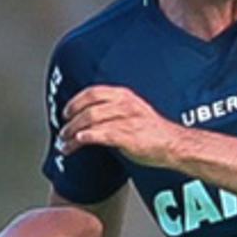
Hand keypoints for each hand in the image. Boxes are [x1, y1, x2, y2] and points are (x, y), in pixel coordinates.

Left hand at [58, 85, 182, 167]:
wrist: (173, 145)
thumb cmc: (154, 132)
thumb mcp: (134, 111)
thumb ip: (115, 110)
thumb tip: (92, 118)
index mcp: (125, 96)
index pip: (93, 92)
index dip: (75, 102)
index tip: (66, 112)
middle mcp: (124, 104)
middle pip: (87, 107)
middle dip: (71, 120)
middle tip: (63, 131)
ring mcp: (125, 119)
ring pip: (89, 121)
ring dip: (73, 132)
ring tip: (65, 143)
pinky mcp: (126, 136)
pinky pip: (98, 135)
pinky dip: (84, 138)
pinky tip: (77, 143)